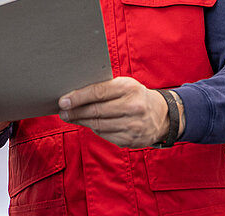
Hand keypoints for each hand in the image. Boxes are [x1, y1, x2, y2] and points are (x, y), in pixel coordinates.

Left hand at [58, 77, 177, 147]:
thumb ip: (103, 87)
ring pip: (98, 125)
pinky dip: (94, 129)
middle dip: (75, 112)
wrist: (162, 115)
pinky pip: (105, 135)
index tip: (62, 101)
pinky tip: (87, 124)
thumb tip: (74, 94)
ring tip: (69, 117)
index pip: (97, 92)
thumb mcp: (124, 85)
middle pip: (96, 111)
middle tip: (62, 111)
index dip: (78, 97)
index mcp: (129, 88)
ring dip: (81, 121)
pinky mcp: (132, 140)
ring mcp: (134, 126)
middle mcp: (133, 107)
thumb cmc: (135, 96)